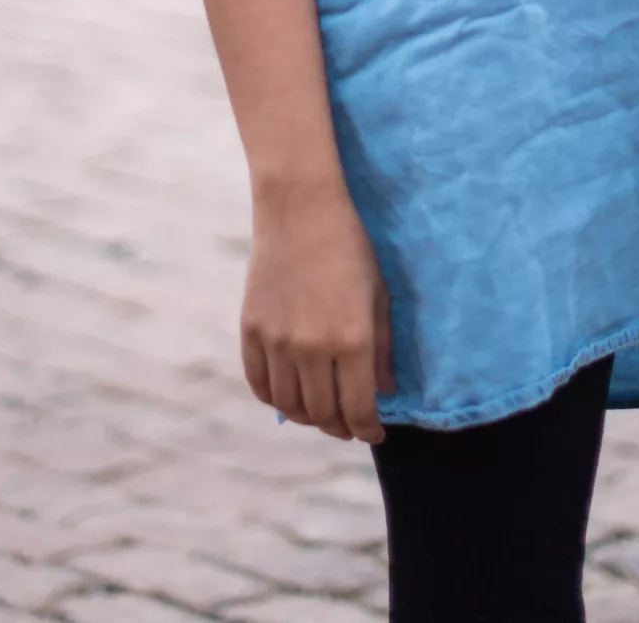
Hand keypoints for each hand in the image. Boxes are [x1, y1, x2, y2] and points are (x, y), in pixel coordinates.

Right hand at [240, 179, 396, 442]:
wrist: (301, 206)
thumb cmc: (352, 244)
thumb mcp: (379, 293)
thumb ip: (384, 347)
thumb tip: (387, 391)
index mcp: (352, 341)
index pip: (358, 410)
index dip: (368, 429)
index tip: (375, 432)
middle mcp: (312, 349)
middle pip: (323, 414)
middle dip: (340, 427)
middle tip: (349, 426)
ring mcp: (277, 342)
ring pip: (290, 405)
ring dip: (308, 417)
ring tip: (321, 413)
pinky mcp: (251, 330)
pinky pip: (259, 383)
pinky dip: (274, 398)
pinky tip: (289, 396)